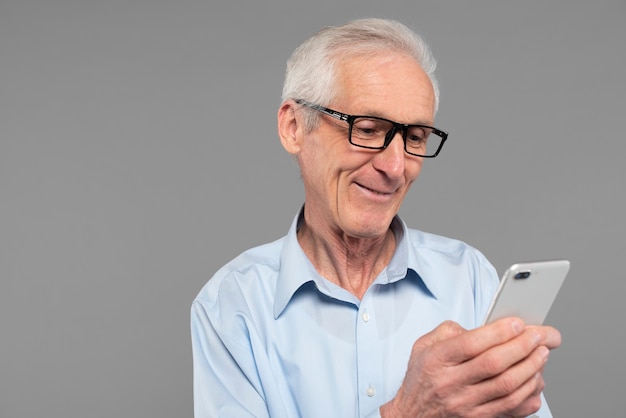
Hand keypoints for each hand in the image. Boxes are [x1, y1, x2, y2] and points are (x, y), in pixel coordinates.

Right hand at [380, 318, 560, 417]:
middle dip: (522, 346)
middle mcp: (451, 384)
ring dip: (531, 368)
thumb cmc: (422, 378)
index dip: (499, 332)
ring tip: (542, 353)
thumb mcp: (424, 346)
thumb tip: (483, 328)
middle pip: (494, 364)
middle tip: (538, 335)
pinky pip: (513, 409)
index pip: (472, 344)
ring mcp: (467, 405)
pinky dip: (530, 393)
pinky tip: (535, 379)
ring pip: (508, 387)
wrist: (413, 415)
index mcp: (438, 361)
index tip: (518, 323)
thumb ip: (450, 331)